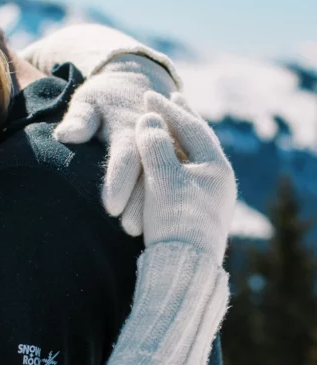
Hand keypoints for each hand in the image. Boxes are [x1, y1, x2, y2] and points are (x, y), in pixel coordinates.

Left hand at [54, 55, 175, 236]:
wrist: (137, 85)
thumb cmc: (103, 99)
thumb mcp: (88, 102)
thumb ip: (79, 120)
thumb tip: (66, 135)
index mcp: (131, 127)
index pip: (125, 156)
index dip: (119, 181)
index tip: (110, 207)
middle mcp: (156, 140)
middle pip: (151, 175)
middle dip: (141, 203)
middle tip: (130, 229)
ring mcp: (171, 151)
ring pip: (170, 181)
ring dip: (161, 208)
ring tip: (150, 234)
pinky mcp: (179, 160)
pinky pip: (179, 182)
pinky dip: (174, 204)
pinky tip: (167, 228)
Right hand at [135, 92, 235, 264]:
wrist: (183, 270)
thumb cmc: (174, 221)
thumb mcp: (163, 178)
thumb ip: (155, 145)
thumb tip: (149, 120)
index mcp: (216, 167)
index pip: (191, 127)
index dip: (167, 109)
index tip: (146, 94)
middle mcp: (218, 180)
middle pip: (197, 141)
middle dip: (180, 120)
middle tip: (172, 97)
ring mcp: (209, 198)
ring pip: (191, 158)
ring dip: (176, 139)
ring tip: (168, 125)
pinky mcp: (196, 214)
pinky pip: (184, 175)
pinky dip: (172, 159)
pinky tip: (167, 161)